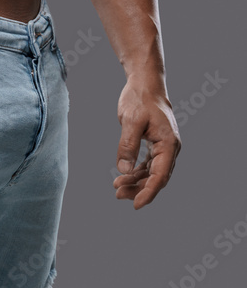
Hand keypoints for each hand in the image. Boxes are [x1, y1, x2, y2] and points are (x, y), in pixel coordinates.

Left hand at [112, 77, 180, 208]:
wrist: (145, 82)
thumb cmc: (140, 98)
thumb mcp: (131, 121)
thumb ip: (128, 146)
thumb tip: (124, 171)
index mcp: (169, 144)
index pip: (160, 176)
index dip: (148, 192)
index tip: (135, 205)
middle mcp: (170, 148)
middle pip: (156, 177)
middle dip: (138, 189)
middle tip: (118, 194)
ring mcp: (164, 147)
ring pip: (151, 172)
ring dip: (136, 181)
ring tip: (116, 187)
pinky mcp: (156, 144)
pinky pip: (148, 164)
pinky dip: (136, 171)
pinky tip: (123, 176)